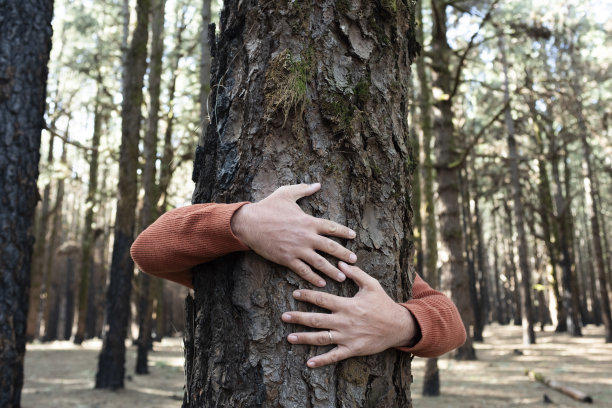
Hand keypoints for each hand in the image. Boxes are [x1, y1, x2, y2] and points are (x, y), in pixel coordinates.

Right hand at [230, 183, 356, 286]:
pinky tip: (321, 284)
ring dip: (332, 271)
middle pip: (331, 247)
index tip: (353, 236)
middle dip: (344, 255)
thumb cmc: (268, 207)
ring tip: (342, 277)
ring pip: (320, 263)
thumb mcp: (286, 193)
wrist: (250, 223)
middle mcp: (306, 236)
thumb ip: (303, 190)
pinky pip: (303, 270)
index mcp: (308, 221)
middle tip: (354, 260)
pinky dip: (313, 278)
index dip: (344, 232)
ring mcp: (297, 249)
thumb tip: (317, 184)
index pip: (331, 227)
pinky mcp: (287, 259)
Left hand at [281, 262, 416, 367]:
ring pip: (321, 338)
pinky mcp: (352, 349)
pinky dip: (322, 360)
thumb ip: (356, 274)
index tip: (294, 294)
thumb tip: (340, 263)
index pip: (322, 299)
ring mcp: (347, 337)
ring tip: (289, 337)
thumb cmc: (383, 304)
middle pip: (316, 319)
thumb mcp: (371, 285)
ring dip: (304, 338)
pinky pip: (334, 356)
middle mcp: (344, 321)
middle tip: (283, 316)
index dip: (307, 295)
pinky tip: (309, 362)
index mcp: (347, 305)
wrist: (398, 326)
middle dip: (298, 317)